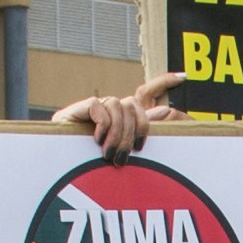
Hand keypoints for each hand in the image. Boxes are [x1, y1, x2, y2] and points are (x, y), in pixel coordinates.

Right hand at [52, 82, 177, 157]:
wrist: (59, 165)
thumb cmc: (92, 163)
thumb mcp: (122, 148)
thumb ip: (140, 129)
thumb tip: (166, 113)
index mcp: (121, 116)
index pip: (145, 94)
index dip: (164, 82)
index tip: (183, 77)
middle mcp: (109, 108)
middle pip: (132, 105)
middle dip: (133, 132)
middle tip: (126, 156)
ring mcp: (93, 108)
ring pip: (118, 106)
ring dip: (117, 134)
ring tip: (109, 154)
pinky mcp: (77, 109)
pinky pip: (98, 106)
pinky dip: (102, 124)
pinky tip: (98, 140)